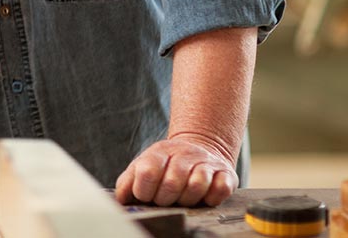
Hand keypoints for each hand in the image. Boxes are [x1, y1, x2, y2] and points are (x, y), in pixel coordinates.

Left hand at [114, 133, 236, 206]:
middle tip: (165, 200)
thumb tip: (121, 199)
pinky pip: (220, 190)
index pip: (147, 172)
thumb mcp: (144, 166)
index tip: (146, 196)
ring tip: (183, 199)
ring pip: (196, 186)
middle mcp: (184, 154)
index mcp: (160, 151)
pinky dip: (211, 198)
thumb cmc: (167, 165)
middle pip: (172, 183)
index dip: (144, 191)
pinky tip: (204, 198)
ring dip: (187, 200)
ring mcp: (206, 163)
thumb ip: (128, 181)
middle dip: (165, 199)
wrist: (201, 148)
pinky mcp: (226, 174)